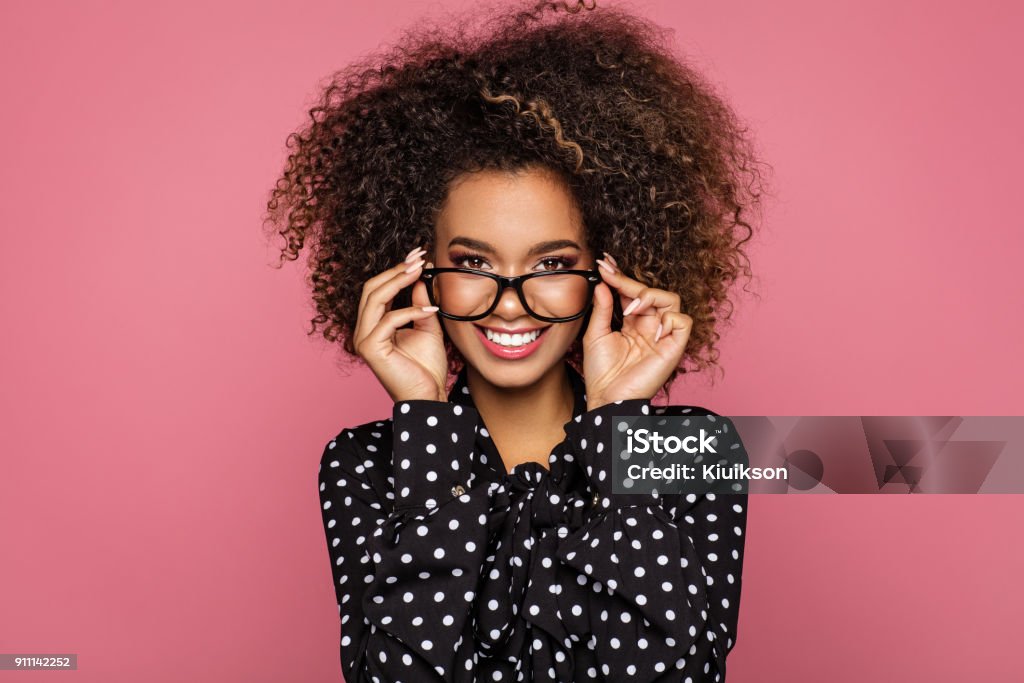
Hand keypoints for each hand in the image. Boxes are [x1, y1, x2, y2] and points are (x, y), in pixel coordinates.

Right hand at [353, 247, 447, 402]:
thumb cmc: (426, 368)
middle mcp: (363, 330)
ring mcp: (363, 340)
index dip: (397, 270)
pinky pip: (388, 320)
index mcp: (374, 325)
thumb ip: (421, 304)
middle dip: (396, 270)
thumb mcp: (428, 327)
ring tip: (421, 271)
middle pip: (371, 288)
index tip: (418, 256)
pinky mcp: (370, 349)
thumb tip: (419, 278)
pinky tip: (431, 310)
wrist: (429, 397)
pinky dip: (411, 311)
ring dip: (399, 281)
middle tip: (419, 257)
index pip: (378, 289)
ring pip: (375, 298)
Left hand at [582, 252, 692, 409]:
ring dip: (650, 296)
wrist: (606, 398)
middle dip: (631, 282)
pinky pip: (683, 322)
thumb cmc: (602, 372)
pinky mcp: (674, 347)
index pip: (632, 293)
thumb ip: (602, 308)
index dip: (620, 277)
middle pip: (653, 292)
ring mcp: (663, 336)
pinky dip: (668, 318)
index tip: (603, 263)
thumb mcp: (595, 334)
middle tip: (610, 275)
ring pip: (672, 300)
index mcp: (633, 322)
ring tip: (629, 308)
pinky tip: (650, 328)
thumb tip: (604, 283)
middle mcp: (650, 326)